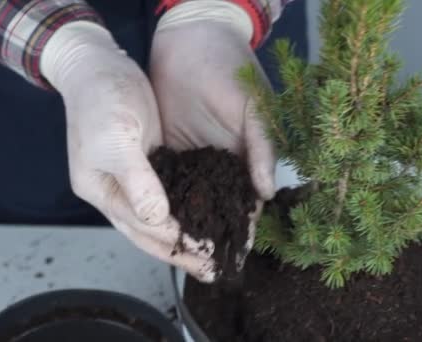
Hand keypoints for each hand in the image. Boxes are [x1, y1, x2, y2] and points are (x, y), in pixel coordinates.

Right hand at [40, 22, 215, 281]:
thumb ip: (136, 180)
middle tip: (214, 270)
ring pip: (162, 217)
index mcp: (101, 190)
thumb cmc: (101, 99)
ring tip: (215, 253)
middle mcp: (116, 192)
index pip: (140, 225)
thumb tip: (156, 218)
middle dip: (183, 252)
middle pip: (151, 232)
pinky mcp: (150, 164)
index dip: (173, 240)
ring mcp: (132, 180)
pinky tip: (208, 216)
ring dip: (188, 236)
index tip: (205, 252)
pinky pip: (171, 195)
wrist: (98, 66)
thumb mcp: (116, 138)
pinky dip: (188, 209)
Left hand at [150, 2, 276, 271]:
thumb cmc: (230, 66)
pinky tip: (154, 223)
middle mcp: (223, 163)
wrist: (191, 36)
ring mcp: (197, 158)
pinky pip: (168, 182)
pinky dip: (163, 203)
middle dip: (209, 238)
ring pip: (191, 202)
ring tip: (177, 255)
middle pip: (217, 210)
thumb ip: (263, 146)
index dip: (241, 230)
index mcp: (249, 156)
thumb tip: (267, 192)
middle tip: (202, 269)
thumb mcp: (252, 104)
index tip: (232, 258)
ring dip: (185, 226)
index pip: (247, 203)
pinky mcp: (171, 149)